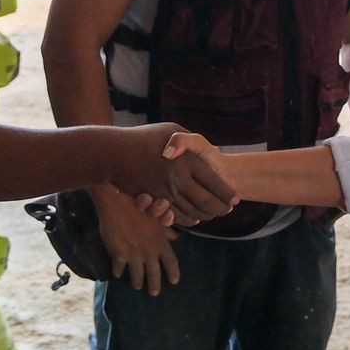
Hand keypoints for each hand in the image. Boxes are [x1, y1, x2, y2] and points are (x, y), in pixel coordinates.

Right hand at [95, 187, 179, 294]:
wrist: (117, 203)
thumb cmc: (140, 205)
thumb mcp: (157, 218)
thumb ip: (166, 230)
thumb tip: (176, 237)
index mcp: (161, 242)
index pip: (171, 262)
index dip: (173, 272)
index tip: (174, 281)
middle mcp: (149, 252)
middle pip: (154, 273)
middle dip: (155, 285)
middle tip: (154, 293)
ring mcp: (133, 255)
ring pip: (137, 275)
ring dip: (137, 282)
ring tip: (137, 286)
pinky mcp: (118, 255)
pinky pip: (119, 268)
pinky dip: (118, 272)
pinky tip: (117, 275)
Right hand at [108, 125, 237, 222]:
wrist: (114, 152)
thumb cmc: (144, 137)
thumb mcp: (171, 130)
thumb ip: (191, 141)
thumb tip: (211, 151)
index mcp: (188, 160)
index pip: (215, 182)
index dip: (227, 193)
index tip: (235, 198)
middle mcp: (179, 178)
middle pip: (207, 202)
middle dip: (221, 209)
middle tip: (228, 211)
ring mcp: (166, 192)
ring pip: (192, 212)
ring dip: (205, 216)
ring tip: (214, 215)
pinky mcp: (154, 201)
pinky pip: (176, 216)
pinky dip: (187, 220)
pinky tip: (194, 219)